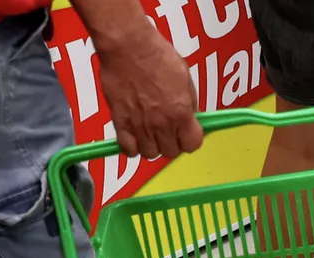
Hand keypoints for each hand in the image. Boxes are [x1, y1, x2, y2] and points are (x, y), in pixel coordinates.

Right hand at [92, 21, 202, 159]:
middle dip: (171, 143)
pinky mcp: (121, 123)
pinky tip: (134, 135)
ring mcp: (140, 126)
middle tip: (167, 130)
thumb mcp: (185, 78)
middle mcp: (162, 124)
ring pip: (150, 154)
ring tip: (149, 131)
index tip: (186, 134)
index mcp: (181, 112)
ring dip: (151, 145)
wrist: (129, 46)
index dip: (190, 140)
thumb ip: (188, 103)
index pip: (192, 144)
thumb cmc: (157, 55)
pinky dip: (132, 147)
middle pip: (170, 152)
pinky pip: (128, 149)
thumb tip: (189, 118)